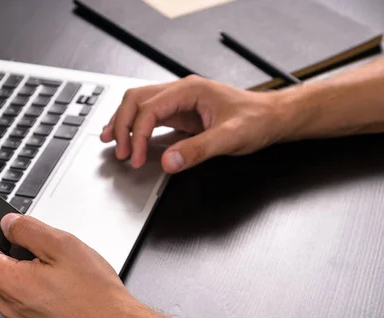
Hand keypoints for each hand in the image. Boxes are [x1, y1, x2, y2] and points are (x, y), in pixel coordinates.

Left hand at [0, 215, 144, 317]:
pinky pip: (25, 304)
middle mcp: (10, 307)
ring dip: (24, 271)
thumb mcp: (64, 246)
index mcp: (11, 282)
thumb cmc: (97, 296)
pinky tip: (62, 288)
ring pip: (10, 286)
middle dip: (7, 251)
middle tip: (40, 245)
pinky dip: (35, 291)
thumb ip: (29, 230)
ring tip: (58, 269)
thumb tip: (8, 223)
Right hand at [101, 75, 285, 172]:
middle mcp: (181, 91)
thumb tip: (169, 161)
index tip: (134, 158)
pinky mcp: (181, 113)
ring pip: (139, 104)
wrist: (273, 118)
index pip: (148, 109)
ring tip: (110, 141)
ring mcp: (180, 101)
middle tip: (119, 151)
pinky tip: (128, 137)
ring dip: (123, 122)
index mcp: (189, 90)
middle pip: (136, 100)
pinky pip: (150, 116)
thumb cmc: (256, 121)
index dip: (136, 135)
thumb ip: (198, 150)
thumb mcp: (229, 138)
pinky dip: (135, 126)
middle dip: (122, 125)